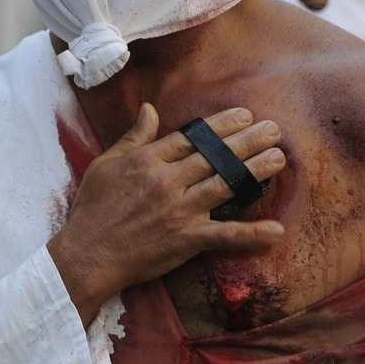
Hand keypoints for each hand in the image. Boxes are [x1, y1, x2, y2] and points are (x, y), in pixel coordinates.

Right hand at [48, 102, 284, 325]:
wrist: (86, 254)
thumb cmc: (92, 209)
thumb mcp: (106, 164)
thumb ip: (134, 137)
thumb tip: (149, 109)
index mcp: (148, 160)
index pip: (193, 137)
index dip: (222, 125)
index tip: (244, 115)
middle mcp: (167, 181)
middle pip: (215, 156)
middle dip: (248, 141)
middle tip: (273, 129)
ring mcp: (179, 210)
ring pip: (225, 184)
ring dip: (255, 170)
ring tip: (278, 158)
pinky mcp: (185, 239)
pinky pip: (224, 234)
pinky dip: (251, 234)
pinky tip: (275, 230)